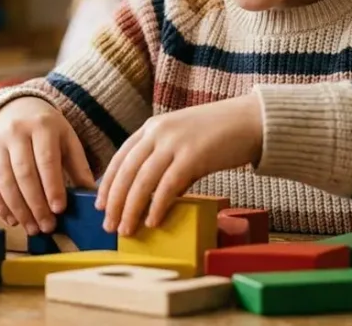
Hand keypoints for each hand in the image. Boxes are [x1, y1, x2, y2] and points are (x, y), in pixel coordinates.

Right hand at [0, 96, 94, 234]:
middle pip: (24, 173)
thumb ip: (79, 166)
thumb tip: (93, 197)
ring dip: (18, 209)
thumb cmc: (48, 129)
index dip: (52, 186)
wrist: (16, 108)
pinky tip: (12, 220)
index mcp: (42, 126)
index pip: (46, 160)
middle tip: (47, 226)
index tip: (59, 209)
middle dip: (36, 204)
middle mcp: (16, 133)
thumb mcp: (67, 139)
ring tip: (32, 228)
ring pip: (4, 181)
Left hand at [96, 95, 261, 235]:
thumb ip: (165, 162)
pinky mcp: (193, 156)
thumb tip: (152, 198)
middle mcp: (158, 132)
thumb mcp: (183, 140)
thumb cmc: (219, 134)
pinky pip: (168, 186)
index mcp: (152, 127)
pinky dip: (157, 206)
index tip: (100, 204)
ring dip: (131, 209)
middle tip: (108, 225)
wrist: (251, 120)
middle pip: (127, 171)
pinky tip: (153, 222)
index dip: (108, 183)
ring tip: (126, 230)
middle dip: (115, 201)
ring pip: (142, 181)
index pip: (120, 157)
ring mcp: (175, 143)